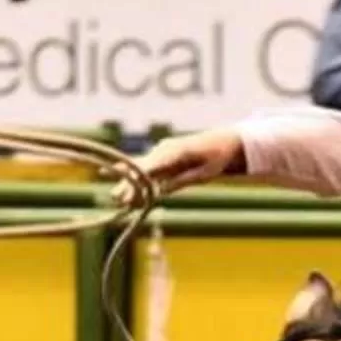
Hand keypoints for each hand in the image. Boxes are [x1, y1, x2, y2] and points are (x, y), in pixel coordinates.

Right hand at [120, 129, 243, 204]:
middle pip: (143, 167)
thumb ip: (182, 181)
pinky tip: (126, 191)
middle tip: (116, 197)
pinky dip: (139, 181)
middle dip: (129, 182)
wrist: (225, 142)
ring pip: (143, 170)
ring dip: (130, 184)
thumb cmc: (217, 158)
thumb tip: (161, 191)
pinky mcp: (165, 158)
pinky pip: (149, 171)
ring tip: (116, 197)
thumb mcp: (204, 173)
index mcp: (177, 151)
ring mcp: (163, 153)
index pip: (153, 165)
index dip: (138, 176)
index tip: (129, 185)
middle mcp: (166, 149)